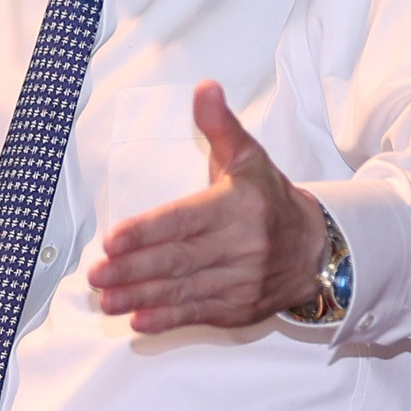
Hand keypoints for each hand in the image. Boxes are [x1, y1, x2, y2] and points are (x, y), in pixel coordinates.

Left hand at [87, 81, 328, 333]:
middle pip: (178, 259)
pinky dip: (167, 320)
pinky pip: (199, 314)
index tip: (111, 239)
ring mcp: (241, 281)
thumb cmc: (268, 197)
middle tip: (95, 274)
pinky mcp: (239, 308)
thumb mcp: (248, 155)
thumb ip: (220, 125)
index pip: (184, 220)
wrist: (315, 247)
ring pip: (184, 290)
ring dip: (140, 297)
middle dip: (133, 269)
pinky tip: (137, 322)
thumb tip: (205, 88)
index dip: (146, 231)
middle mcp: (242, 246)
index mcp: (238, 205)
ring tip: (104, 300)